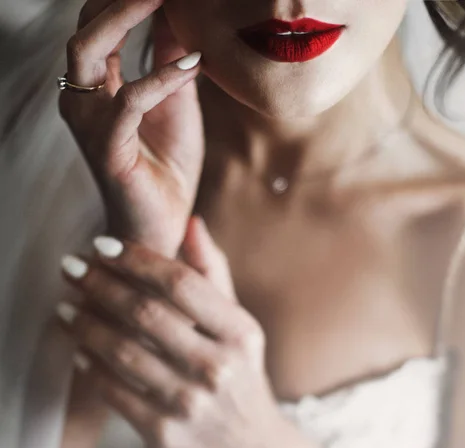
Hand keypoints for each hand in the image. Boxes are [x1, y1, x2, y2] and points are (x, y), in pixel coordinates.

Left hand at [55, 217, 292, 447]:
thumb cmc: (242, 379)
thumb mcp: (241, 329)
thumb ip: (215, 276)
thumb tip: (191, 224)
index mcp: (241, 334)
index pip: (182, 283)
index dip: (137, 259)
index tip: (103, 245)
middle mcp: (220, 367)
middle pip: (147, 313)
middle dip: (100, 284)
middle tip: (71, 267)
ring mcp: (192, 405)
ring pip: (123, 352)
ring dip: (85, 323)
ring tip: (65, 306)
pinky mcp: (166, 436)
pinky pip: (115, 392)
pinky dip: (90, 366)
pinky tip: (78, 349)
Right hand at [59, 0, 204, 256]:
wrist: (163, 223)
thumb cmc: (167, 166)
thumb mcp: (177, 103)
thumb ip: (172, 61)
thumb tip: (179, 14)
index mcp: (98, 85)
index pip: (99, 22)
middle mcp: (84, 98)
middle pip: (86, 25)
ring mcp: (89, 121)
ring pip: (90, 50)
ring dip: (127, 16)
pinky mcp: (107, 147)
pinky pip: (129, 100)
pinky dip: (161, 79)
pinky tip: (194, 66)